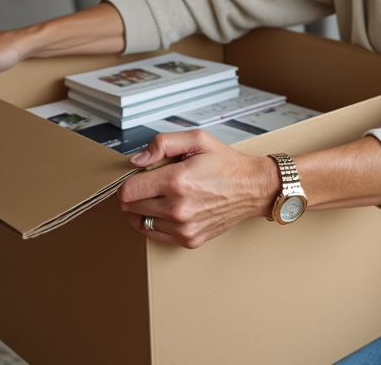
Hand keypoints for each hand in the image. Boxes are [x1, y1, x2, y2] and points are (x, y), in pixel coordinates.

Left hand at [119, 131, 278, 248]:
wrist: (252, 188)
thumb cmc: (226, 164)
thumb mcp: (197, 140)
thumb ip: (162, 144)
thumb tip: (136, 161)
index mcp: (177, 181)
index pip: (127, 191)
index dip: (127, 182)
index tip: (137, 177)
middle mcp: (178, 208)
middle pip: (129, 208)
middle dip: (134, 194)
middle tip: (150, 184)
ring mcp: (183, 228)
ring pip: (140, 223)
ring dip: (143, 210)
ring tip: (160, 196)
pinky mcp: (188, 239)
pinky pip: (154, 234)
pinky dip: (155, 223)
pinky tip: (167, 210)